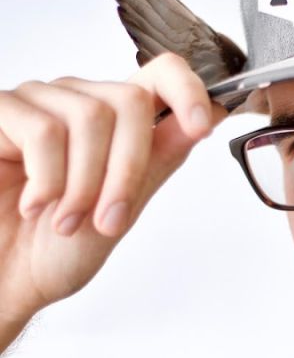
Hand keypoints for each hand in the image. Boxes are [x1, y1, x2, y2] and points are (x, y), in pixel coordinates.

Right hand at [0, 52, 228, 326]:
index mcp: (117, 123)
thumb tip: (208, 117)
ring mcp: (37, 103)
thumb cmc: (54, 250)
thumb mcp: (123, 208)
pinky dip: (48, 181)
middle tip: (107, 219)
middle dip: (127, 169)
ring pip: (90, 116)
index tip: (202, 125)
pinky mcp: (0, 113)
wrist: (5, 281)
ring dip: (84, 184)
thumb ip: (160, 158)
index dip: (188, 90)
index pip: (161, 75)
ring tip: (65, 220)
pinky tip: (34, 205)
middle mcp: (79, 103)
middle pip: (130, 101)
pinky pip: (43, 131)